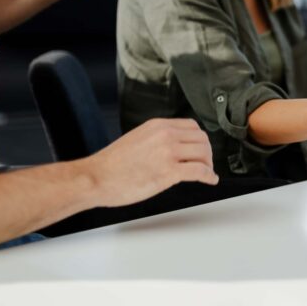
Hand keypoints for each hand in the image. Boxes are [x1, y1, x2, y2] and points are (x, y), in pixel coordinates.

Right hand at [81, 118, 217, 207]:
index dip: (199, 140)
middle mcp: (165, 135)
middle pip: (202, 139)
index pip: (192, 126)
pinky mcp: (169, 171)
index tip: (200, 149)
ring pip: (204, 154)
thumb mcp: (137, 138)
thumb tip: (172, 148)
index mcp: (157, 125)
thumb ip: (157, 139)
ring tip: (206, 173)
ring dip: (208, 164)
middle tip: (205, 163)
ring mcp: (168, 152)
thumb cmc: (111, 164)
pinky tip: (210, 180)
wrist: (96, 177)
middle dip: (207, 153)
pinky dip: (209, 176)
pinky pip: (200, 171)